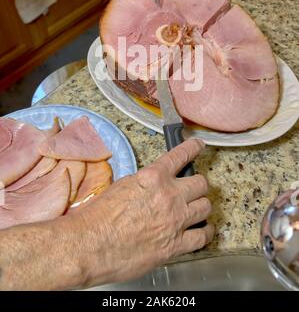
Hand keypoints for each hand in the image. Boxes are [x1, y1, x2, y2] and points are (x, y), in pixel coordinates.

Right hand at [69, 139, 213, 288]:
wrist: (90, 245)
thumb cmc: (99, 216)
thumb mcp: (123, 185)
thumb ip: (146, 182)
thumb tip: (155, 183)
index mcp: (153, 177)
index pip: (181, 155)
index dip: (193, 148)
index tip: (198, 145)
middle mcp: (169, 195)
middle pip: (201, 183)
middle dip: (197, 185)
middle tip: (191, 189)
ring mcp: (175, 221)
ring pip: (206, 207)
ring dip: (201, 207)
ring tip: (195, 210)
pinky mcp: (175, 245)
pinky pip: (202, 236)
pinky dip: (204, 233)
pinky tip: (201, 231)